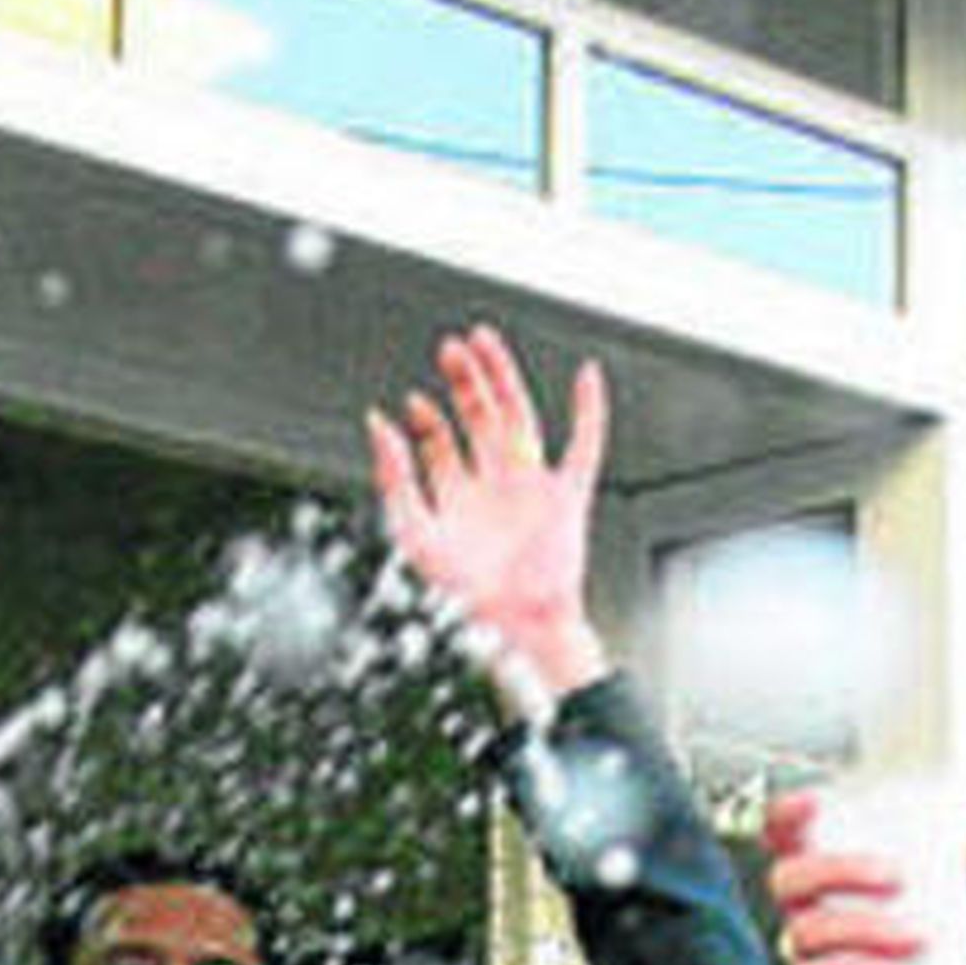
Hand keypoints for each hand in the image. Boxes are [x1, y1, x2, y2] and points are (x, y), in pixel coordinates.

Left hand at [368, 322, 609, 703]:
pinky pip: (584, 444)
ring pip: (519, 416)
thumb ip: (393, 477)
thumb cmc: (467, 594)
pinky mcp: (567, 495)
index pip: (440, 443)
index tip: (415, 400)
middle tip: (450, 348)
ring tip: (484, 342)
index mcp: (459, 498)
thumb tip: (376, 422)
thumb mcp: (413, 530)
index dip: (427, 418)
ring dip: (503, 378)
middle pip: (479, 418)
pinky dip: (589, 412)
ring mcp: (532, 485)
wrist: (517, 622)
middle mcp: (494, 486)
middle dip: (464, 382)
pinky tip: (587, 378)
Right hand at [766, 793, 965, 964]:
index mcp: (837, 882)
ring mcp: (810, 963)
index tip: (816, 802)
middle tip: (898, 879)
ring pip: (804, 931)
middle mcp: (811, 918)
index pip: (787, 840)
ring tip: (918, 940)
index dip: (786, 816)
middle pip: (790, 879)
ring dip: (861, 927)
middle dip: (840, 870)